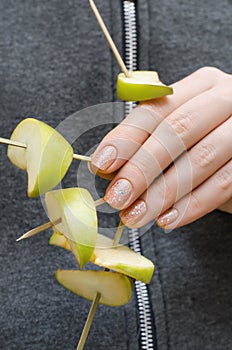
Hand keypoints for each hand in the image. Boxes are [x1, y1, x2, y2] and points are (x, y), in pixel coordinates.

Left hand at [91, 67, 231, 229]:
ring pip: (200, 159)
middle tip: (117, 196)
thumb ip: (147, 140)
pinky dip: (193, 204)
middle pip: (177, 131)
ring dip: (163, 192)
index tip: (101, 164)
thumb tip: (106, 166)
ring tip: (137, 215)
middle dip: (142, 167)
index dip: (126, 137)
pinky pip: (224, 183)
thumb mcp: (178, 129)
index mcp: (200, 85)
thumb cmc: (205, 136)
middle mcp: (224, 99)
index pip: (155, 109)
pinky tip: (168, 219)